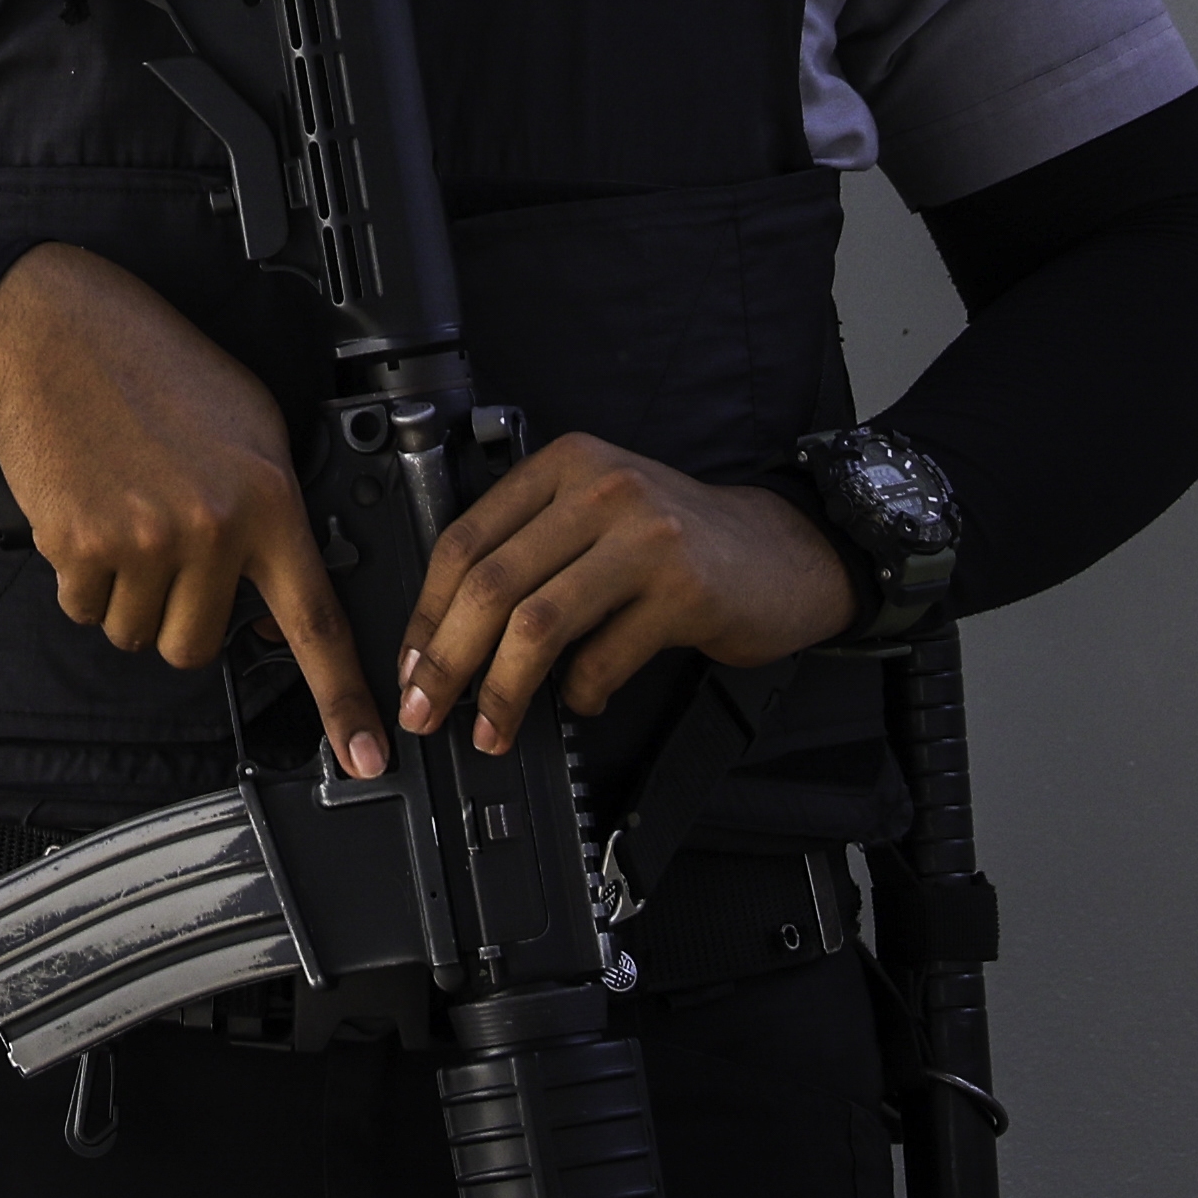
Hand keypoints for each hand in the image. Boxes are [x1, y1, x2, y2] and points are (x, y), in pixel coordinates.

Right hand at [0, 245, 390, 777]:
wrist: (56, 329)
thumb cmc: (152, 366)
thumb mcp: (249, 425)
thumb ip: (272, 510)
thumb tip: (280, 592)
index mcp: (267, 499)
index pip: (316, 621)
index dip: (344, 700)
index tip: (366, 756)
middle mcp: (210, 528)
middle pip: (197, 647)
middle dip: (179, 616)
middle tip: (165, 553)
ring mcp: (142, 541)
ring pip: (136, 632)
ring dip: (126, 597)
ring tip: (122, 518)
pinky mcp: (78, 545)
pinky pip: (83, 607)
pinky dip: (80, 577)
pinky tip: (86, 513)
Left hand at [397, 440, 856, 756]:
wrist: (786, 550)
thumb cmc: (681, 542)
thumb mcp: (598, 518)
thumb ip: (531, 552)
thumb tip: (447, 638)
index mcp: (564, 466)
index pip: (465, 539)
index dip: (427, 612)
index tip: (410, 666)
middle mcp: (600, 490)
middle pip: (490, 583)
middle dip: (447, 659)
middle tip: (426, 710)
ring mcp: (644, 537)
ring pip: (537, 623)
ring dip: (502, 690)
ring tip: (491, 730)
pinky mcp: (684, 590)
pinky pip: (604, 656)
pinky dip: (581, 692)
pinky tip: (582, 701)